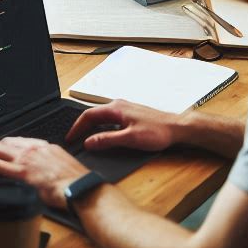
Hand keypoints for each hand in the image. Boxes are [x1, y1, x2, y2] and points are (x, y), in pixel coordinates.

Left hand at [0, 136, 85, 209]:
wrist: (81, 190)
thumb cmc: (78, 185)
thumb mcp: (66, 169)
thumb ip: (54, 167)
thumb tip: (49, 175)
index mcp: (47, 148)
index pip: (22, 142)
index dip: (10, 148)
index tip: (5, 154)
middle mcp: (35, 149)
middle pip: (7, 142)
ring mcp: (27, 159)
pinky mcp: (22, 172)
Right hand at [64, 99, 180, 153]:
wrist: (177, 128)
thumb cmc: (157, 131)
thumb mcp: (130, 139)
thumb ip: (107, 140)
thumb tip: (88, 142)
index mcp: (115, 108)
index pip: (88, 115)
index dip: (77, 127)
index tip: (70, 138)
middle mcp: (118, 105)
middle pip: (93, 114)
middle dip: (82, 126)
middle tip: (74, 139)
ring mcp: (125, 109)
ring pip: (102, 116)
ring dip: (92, 126)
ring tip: (85, 138)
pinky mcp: (131, 115)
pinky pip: (110, 119)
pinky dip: (101, 127)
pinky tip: (104, 135)